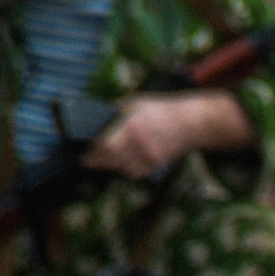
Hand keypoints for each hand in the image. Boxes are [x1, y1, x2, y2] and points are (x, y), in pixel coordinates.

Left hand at [82, 91, 252, 177]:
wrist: (191, 123)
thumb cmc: (161, 109)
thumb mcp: (135, 103)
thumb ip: (116, 112)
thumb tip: (96, 119)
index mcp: (132, 127)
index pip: (105, 145)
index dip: (92, 150)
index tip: (83, 150)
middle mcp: (140, 145)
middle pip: (110, 160)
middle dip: (96, 161)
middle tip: (85, 160)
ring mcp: (149, 157)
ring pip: (121, 168)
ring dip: (110, 166)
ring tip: (101, 160)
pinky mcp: (156, 165)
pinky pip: (135, 172)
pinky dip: (125, 169)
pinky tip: (121, 162)